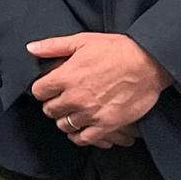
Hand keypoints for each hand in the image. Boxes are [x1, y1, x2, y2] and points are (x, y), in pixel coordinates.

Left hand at [28, 32, 170, 148]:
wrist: (149, 63)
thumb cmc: (117, 50)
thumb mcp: (82, 41)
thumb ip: (53, 46)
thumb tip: (31, 48)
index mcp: (66, 76)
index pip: (38, 91)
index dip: (42, 89)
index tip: (49, 88)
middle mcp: (75, 97)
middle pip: (49, 109)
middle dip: (52, 104)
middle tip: (60, 100)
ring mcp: (91, 113)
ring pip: (64, 124)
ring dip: (64, 119)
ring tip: (71, 112)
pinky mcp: (107, 124)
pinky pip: (83, 138)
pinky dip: (78, 136)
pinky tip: (80, 128)